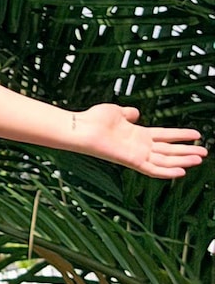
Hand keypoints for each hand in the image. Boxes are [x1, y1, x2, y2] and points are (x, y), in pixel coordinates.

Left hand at [73, 104, 206, 177]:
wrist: (82, 128)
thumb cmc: (94, 119)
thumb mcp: (116, 112)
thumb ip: (128, 114)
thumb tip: (135, 112)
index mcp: (139, 134)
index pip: (165, 135)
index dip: (181, 135)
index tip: (197, 134)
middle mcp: (140, 146)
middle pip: (170, 149)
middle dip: (188, 150)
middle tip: (205, 152)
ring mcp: (138, 154)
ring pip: (166, 159)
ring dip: (183, 159)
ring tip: (200, 158)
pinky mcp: (132, 161)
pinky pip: (153, 169)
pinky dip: (167, 171)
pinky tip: (182, 170)